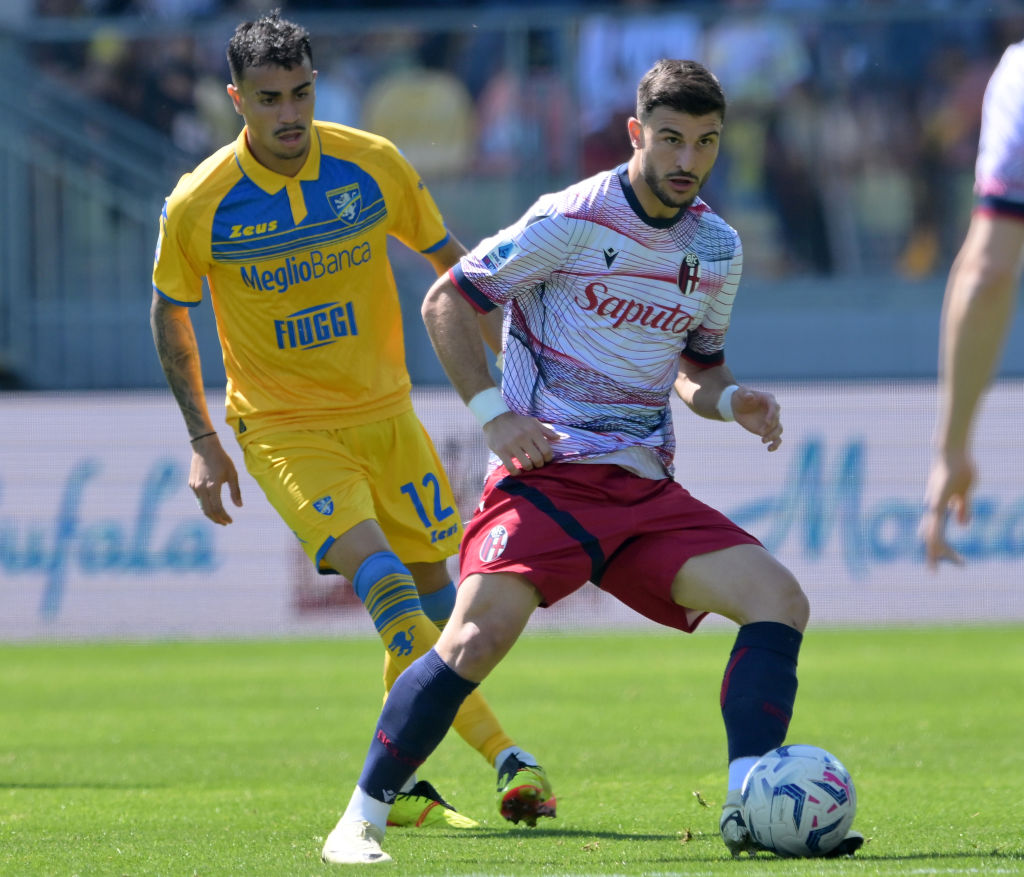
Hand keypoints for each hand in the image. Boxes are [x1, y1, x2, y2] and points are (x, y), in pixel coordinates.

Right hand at [189, 434, 242, 524]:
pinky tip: (212, 506)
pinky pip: (199, 499)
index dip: (224, 517)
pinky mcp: (191, 484)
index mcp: (213, 486)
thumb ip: (235, 491)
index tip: (230, 521)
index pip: (218, 508)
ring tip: (219, 517)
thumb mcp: (232, 474)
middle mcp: (202, 488)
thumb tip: (239, 506)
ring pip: (202, 506)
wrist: (205, 447)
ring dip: (211, 514)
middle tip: (225, 523)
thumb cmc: (221, 459)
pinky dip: (205, 506)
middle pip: (208, 511)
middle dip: (216, 519)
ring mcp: (195, 486)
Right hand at [483, 412, 561, 474]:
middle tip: (536, 463)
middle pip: (537, 459)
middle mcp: (523, 437)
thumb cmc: (517, 422)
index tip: (545, 459)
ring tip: (527, 465)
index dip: (548, 458)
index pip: (547, 450)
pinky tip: (517, 471)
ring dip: (529, 468)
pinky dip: (516, 472)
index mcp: (532, 431)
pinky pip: (511, 467)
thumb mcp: (533, 422)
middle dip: (539, 464)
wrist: (496, 418)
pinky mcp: (501, 451)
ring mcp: (511, 445)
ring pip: (526, 465)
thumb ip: (546, 430)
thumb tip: (559, 438)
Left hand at [732, 387, 782, 451]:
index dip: (772, 415)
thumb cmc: (740, 397)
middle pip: (777, 419)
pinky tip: (769, 449)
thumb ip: (745, 393)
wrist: (737, 407)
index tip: (767, 422)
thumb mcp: (740, 392)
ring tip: (763, 440)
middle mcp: (773, 411)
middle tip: (761, 432)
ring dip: (773, 436)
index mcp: (769, 399)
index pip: (775, 407)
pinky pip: (776, 438)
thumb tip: (749, 396)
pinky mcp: (768, 430)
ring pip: (779, 430)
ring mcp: (771, 421)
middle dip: (770, 426)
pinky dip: (775, 444)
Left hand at [919, 450, 972, 568]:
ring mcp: (934, 505)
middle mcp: (933, 509)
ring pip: (931, 533)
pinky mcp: (938, 501)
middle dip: (935, 556)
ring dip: (934, 551)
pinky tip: (934, 544)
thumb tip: (963, 526)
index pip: (937, 534)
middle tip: (933, 573)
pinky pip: (936, 522)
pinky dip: (935, 535)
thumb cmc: (959, 471)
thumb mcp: (964, 494)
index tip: (952, 563)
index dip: (941, 550)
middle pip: (932, 538)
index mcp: (939, 509)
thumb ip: (963, 508)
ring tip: (931, 567)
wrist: (953, 453)